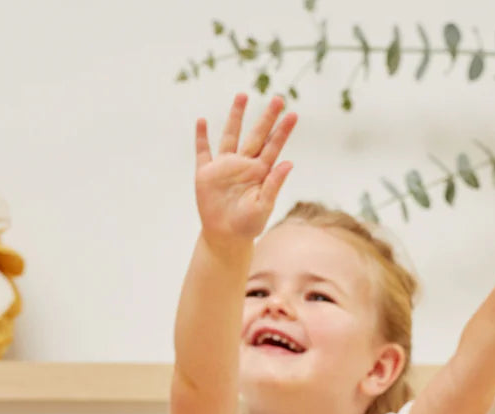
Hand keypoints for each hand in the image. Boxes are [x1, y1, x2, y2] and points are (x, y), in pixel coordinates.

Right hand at [194, 93, 297, 246]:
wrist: (225, 237)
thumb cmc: (248, 225)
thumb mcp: (263, 206)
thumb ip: (274, 184)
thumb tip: (288, 163)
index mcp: (259, 172)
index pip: (273, 146)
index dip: (282, 131)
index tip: (293, 114)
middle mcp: (243, 164)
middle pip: (256, 135)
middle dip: (266, 117)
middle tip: (278, 98)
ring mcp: (224, 167)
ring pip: (231, 135)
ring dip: (236, 116)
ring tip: (243, 96)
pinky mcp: (206, 173)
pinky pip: (202, 151)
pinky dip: (201, 137)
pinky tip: (201, 121)